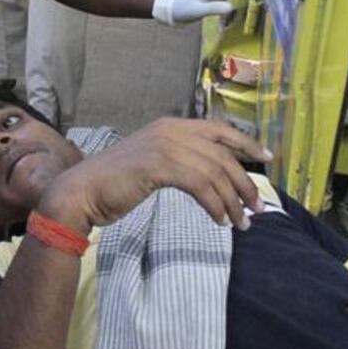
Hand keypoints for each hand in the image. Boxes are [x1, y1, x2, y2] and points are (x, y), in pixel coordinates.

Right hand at [41, 117, 270, 234]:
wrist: (82, 191)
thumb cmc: (114, 184)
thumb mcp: (152, 164)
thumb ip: (179, 162)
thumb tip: (210, 177)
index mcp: (170, 125)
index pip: (219, 130)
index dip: (246, 144)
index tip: (266, 159)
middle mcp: (171, 130)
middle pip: (223, 154)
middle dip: (245, 183)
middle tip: (257, 208)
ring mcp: (165, 145)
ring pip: (216, 172)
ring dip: (233, 201)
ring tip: (240, 223)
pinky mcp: (160, 165)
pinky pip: (201, 185)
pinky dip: (214, 205)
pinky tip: (217, 220)